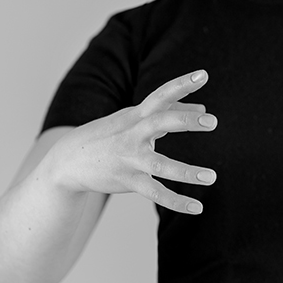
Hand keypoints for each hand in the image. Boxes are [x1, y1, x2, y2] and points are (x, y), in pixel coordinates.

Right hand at [49, 70, 217, 213]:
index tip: (203, 74)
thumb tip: (202, 109)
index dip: (181, 84)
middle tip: (213, 121)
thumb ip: (172, 111)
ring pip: (160, 165)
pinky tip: (197, 208)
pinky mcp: (128, 180)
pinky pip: (155, 193)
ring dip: (186, 172)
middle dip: (186, 122)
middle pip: (160, 122)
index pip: (161, 94)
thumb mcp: (138, 118)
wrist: (69, 159)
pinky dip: (176, 202)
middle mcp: (134, 133)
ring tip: (212, 177)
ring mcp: (130, 158)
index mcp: (138, 115)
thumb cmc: (112, 134)